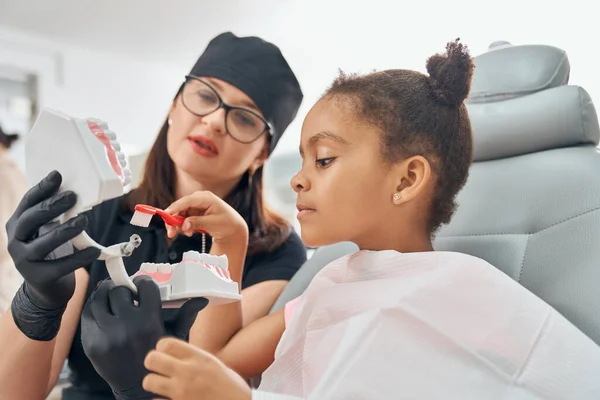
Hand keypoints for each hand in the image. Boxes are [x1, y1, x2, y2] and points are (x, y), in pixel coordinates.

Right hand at [7, 170, 99, 309]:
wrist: (46, 287)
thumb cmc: (50, 251)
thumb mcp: (46, 229)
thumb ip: (54, 213)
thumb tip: (75, 188)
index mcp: (17, 224)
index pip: (27, 203)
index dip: (42, 188)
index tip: (57, 174)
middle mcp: (15, 241)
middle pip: (29, 221)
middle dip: (51, 207)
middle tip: (72, 196)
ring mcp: (24, 261)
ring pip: (43, 244)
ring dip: (64, 231)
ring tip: (84, 220)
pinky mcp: (39, 278)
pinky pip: (61, 266)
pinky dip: (79, 258)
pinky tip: (95, 250)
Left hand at [81, 276, 207, 398]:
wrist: (137, 388)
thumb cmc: (160, 360)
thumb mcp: (175, 338)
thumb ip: (186, 315)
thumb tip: (199, 299)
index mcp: (149, 322)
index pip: (144, 286)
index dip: (142, 282)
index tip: (142, 285)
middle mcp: (127, 326)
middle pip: (119, 290)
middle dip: (124, 288)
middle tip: (127, 292)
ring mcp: (106, 334)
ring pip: (99, 298)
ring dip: (106, 294)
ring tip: (112, 296)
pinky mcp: (91, 342)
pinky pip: (88, 314)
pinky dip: (94, 308)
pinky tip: (103, 309)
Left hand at [143, 337, 251, 399]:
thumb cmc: (231, 387)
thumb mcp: (214, 365)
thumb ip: (194, 359)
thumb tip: (174, 356)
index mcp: (198, 358)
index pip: (166, 344)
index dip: (162, 348)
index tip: (164, 353)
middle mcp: (188, 372)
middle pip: (152, 359)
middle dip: (152, 363)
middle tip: (157, 368)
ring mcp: (181, 392)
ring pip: (149, 381)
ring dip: (153, 383)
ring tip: (161, 386)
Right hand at [165, 191, 248, 245]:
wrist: (233, 229)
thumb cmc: (227, 224)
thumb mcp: (213, 224)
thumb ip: (197, 223)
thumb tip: (183, 225)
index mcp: (206, 197)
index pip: (187, 201)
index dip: (175, 208)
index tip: (166, 216)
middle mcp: (199, 199)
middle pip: (180, 207)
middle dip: (174, 220)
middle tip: (171, 233)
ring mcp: (196, 205)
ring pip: (180, 213)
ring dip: (178, 225)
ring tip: (187, 234)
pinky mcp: (195, 212)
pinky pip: (184, 218)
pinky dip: (183, 226)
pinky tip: (189, 232)